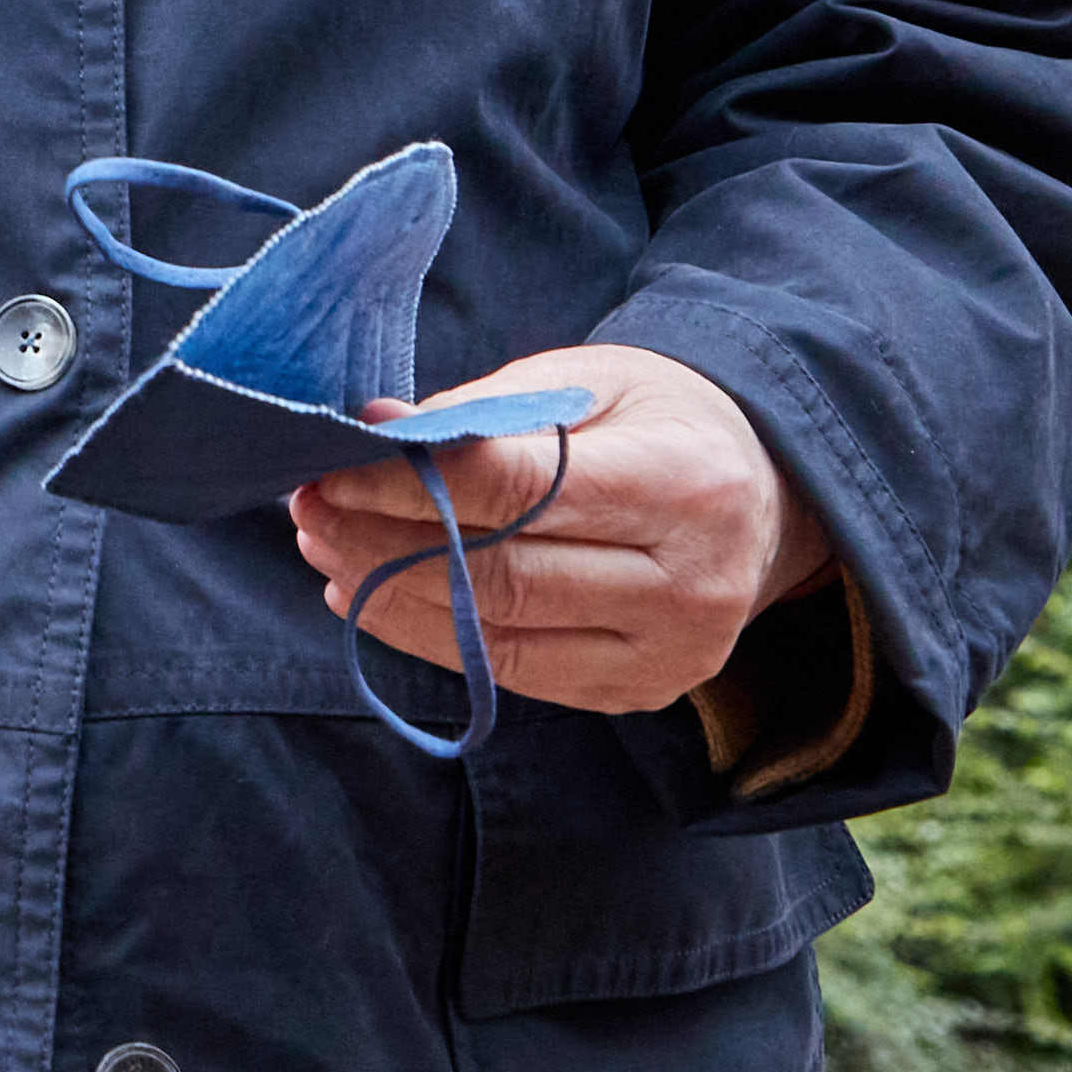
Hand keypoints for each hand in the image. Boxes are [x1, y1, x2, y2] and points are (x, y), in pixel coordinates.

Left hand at [285, 344, 831, 716]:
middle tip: (306, 506)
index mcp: (682, 485)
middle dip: (381, 540)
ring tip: (323, 545)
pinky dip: (428, 635)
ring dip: (389, 593)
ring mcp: (669, 653)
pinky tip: (369, 595)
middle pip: (499, 574)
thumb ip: (485, 413)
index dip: (409, 479)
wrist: (765, 491)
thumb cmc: (659, 418)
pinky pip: (511, 671)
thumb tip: (374, 433)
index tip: (332, 457)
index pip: (516, 490)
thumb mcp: (586, 380)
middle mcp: (688, 582)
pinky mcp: (639, 691)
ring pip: (495, 634)